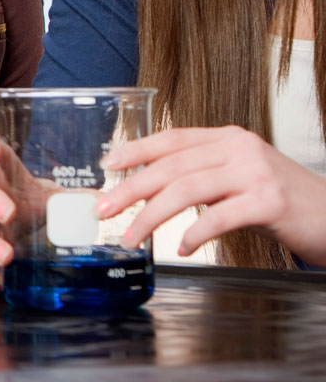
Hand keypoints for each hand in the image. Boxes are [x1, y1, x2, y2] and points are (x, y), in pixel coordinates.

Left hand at [97, 126, 325, 264]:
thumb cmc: (282, 201)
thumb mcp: (239, 177)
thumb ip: (202, 175)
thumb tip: (148, 190)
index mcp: (227, 138)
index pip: (171, 138)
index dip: (135, 150)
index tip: (107, 166)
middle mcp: (239, 149)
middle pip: (171, 166)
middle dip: (130, 189)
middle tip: (103, 209)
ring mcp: (256, 173)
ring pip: (187, 189)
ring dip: (151, 216)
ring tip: (131, 236)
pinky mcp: (270, 202)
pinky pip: (219, 217)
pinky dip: (194, 233)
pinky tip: (181, 247)